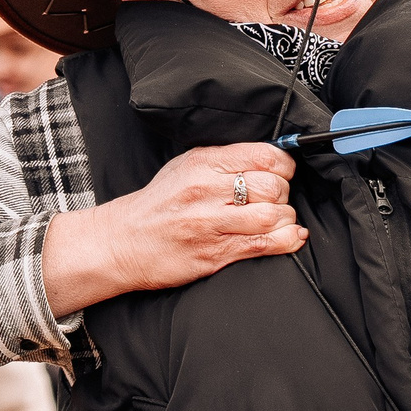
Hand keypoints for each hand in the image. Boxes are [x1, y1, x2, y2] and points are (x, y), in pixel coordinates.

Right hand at [44, 144, 305, 315]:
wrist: (120, 243)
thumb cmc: (157, 205)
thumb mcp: (185, 167)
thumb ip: (226, 161)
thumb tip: (272, 161)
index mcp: (202, 163)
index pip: (265, 156)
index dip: (284, 167)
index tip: (282, 174)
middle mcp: (206, 191)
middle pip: (273, 186)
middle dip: (284, 194)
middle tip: (275, 201)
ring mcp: (210, 224)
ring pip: (274, 216)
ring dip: (285, 219)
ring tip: (277, 220)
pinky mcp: (215, 253)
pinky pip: (266, 245)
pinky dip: (288, 241)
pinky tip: (290, 237)